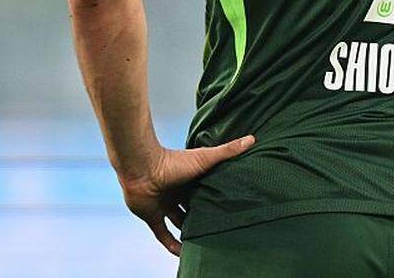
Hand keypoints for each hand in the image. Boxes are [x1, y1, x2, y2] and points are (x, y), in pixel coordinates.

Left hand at [119, 134, 254, 256]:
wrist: (141, 167)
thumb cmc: (173, 161)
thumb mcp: (205, 157)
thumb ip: (227, 151)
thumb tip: (252, 139)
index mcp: (188, 179)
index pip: (204, 192)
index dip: (214, 201)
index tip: (228, 211)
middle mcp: (176, 192)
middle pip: (191, 209)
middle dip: (202, 218)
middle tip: (217, 231)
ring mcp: (163, 204)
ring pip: (178, 223)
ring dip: (188, 233)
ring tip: (204, 244)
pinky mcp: (151, 216)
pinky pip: (162, 234)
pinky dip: (172, 245)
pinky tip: (183, 254)